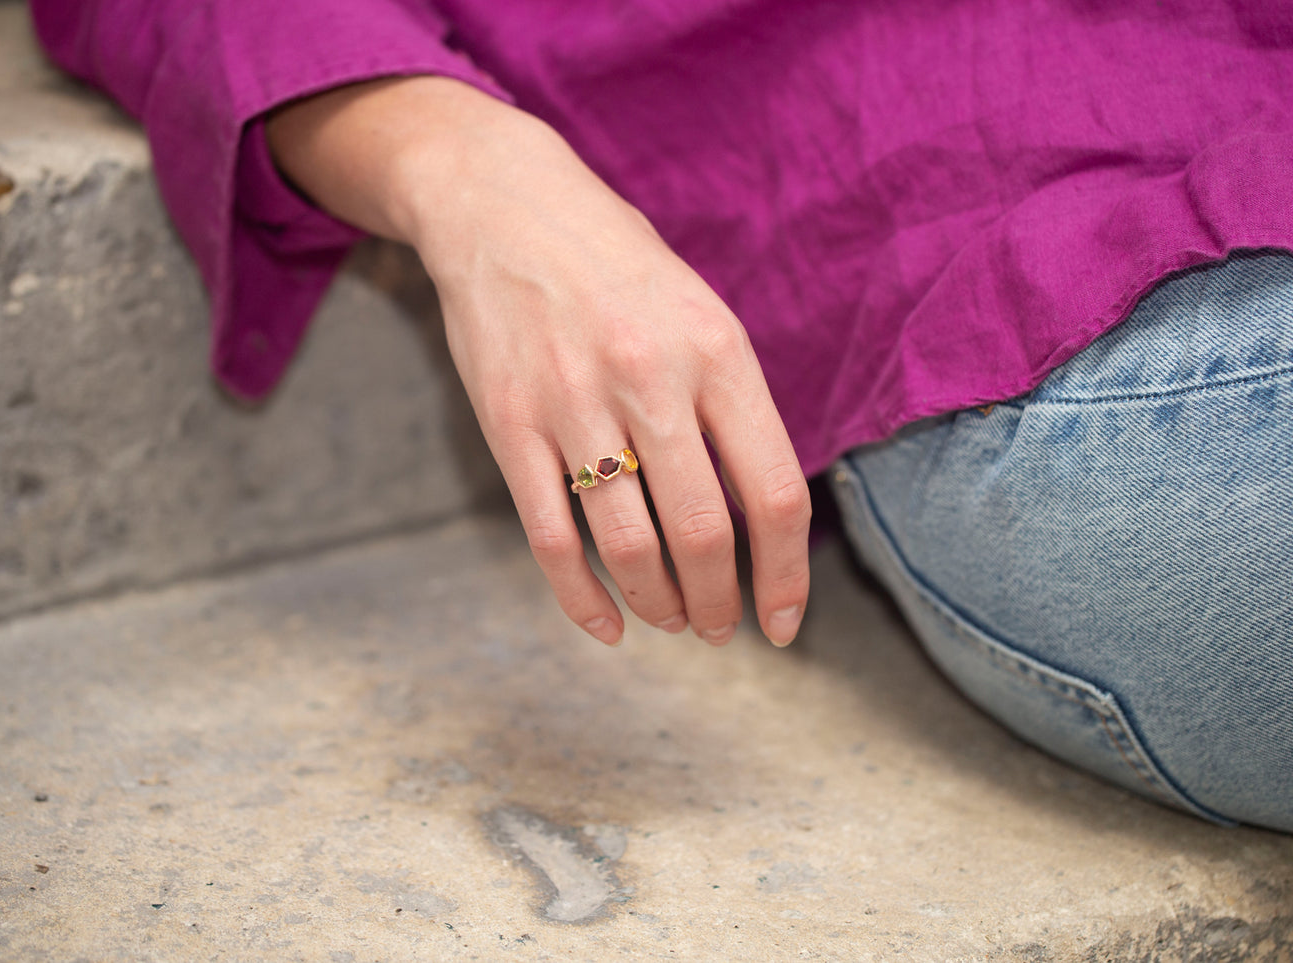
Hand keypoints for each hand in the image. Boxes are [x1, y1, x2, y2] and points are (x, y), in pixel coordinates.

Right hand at [268, 77, 810, 645]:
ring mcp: (573, 405)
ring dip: (660, 606)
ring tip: (673, 621)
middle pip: (705, 534)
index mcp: (717, 352)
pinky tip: (607, 627)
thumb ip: (734, 405)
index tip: (786, 623)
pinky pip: (551, 539)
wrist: (505, 205)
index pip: (774, 493)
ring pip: (629, 548)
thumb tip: (764, 517)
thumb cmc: (619, 266)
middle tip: (721, 628)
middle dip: (720, 605)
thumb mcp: (702, 313)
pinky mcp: (510, 425)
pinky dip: (582, 600)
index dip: (788, 576)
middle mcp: (650, 380)